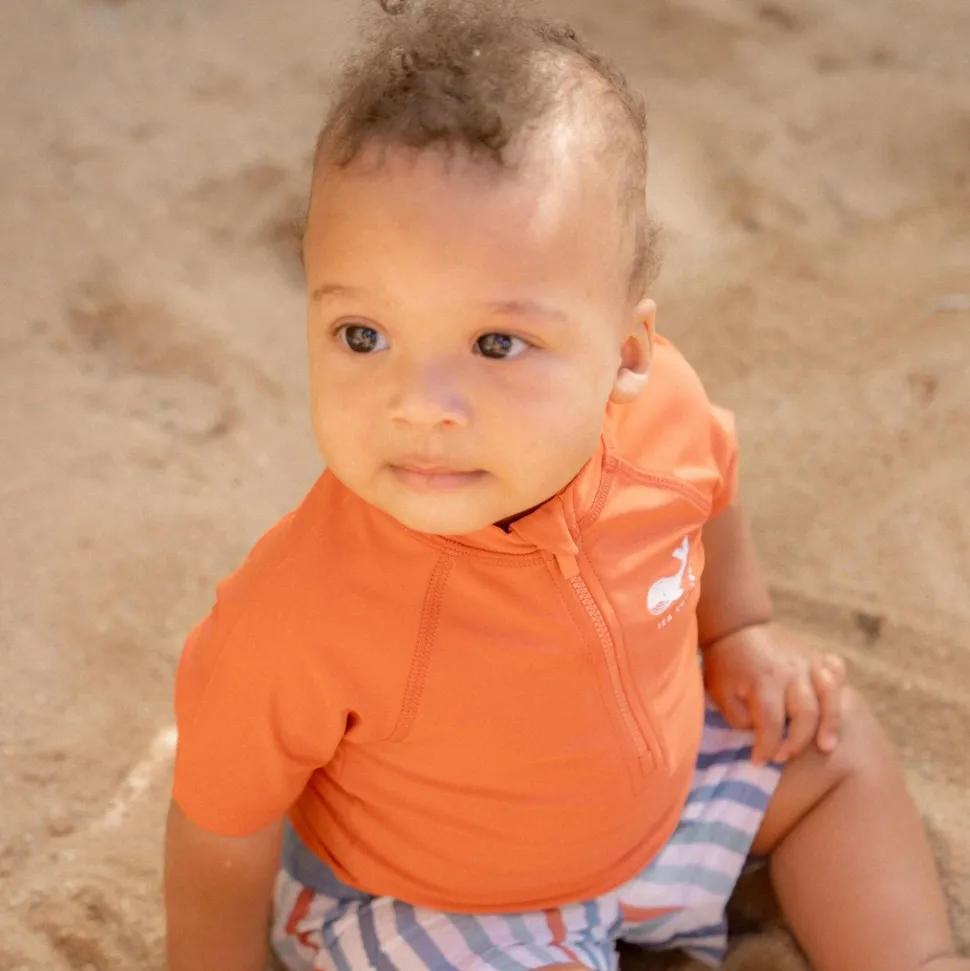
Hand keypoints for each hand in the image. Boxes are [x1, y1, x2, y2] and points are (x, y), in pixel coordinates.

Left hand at [702, 623, 846, 764]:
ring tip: (826, 747)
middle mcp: (790, 671)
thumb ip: (740, 717)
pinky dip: (840, 686)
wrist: (736, 627)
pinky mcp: (815, 655)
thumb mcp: (721, 693)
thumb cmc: (726, 664)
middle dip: (796, 742)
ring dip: (830, 722)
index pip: (771, 723)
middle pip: (806, 712)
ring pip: (829, 694)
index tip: (759, 762)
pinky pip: (835, 668)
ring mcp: (806, 661)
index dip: (767, 747)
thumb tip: (763, 736)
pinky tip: (839, 706)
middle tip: (783, 758)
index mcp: (764, 680)